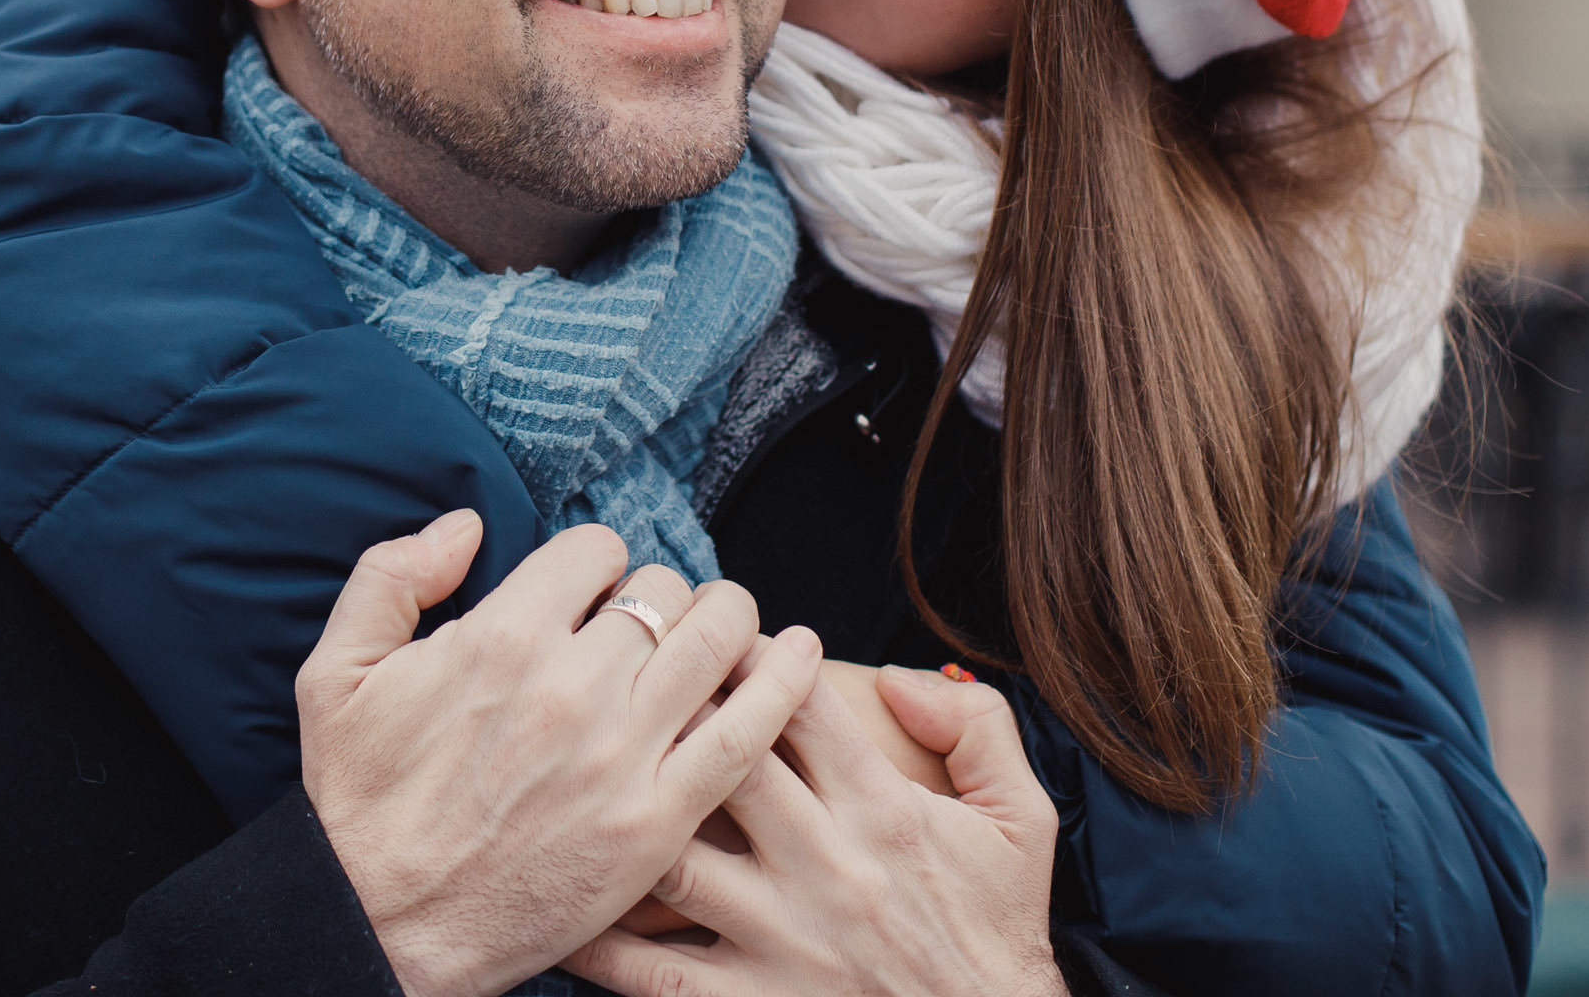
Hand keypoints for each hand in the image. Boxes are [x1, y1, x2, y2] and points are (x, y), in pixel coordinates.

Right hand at [296, 510, 822, 996]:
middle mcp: (572, 688)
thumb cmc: (360, 801)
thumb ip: (391, 574)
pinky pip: (746, 733)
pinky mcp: (657, 824)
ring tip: (718, 625)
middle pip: (663, 589)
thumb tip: (468, 523)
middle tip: (647, 622)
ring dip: (725, 617)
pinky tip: (800, 650)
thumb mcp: (336, 672)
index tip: (589, 592)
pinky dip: (783, 682)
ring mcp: (622, 758)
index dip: (596, 561)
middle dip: (658, 592)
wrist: (377, 930)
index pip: (596, 548)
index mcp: (502, 640)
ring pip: (716, 639)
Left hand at [567, 662, 1066, 996]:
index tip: (708, 627)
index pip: (799, 705)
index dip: (747, 653)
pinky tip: (566, 901)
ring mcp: (782, 942)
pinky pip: (658, 973)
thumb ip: (978, 728)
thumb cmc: (997, 932)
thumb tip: (900, 677)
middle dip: (671, 708)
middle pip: (725, 761)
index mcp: (882, 810)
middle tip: (622, 670)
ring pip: (678, 857)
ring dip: (624, 809)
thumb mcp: (1022, 821)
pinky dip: (605, 942)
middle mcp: (825, 866)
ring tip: (575, 766)